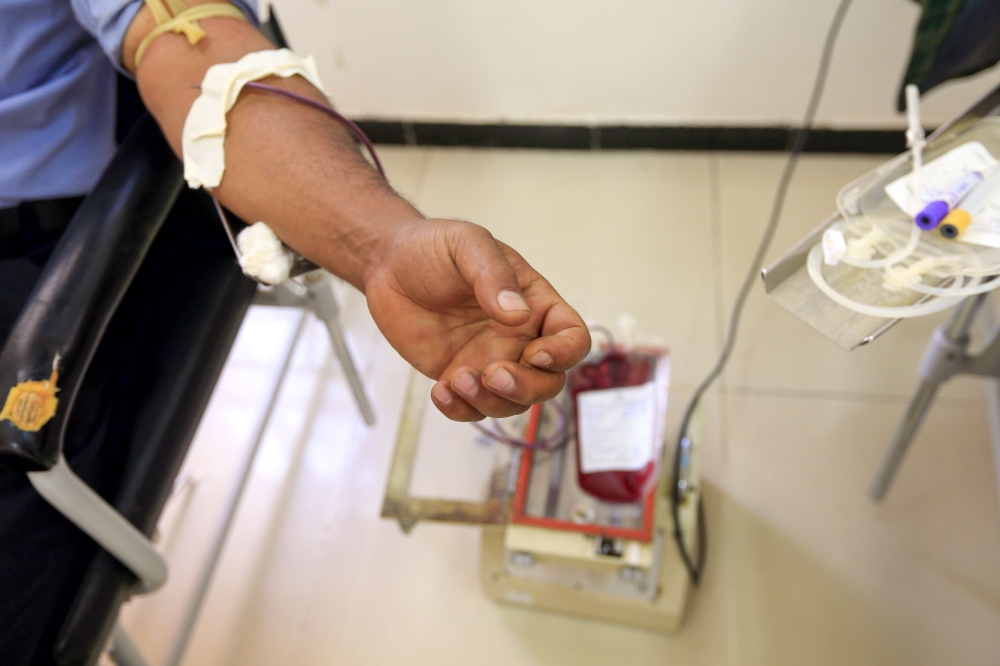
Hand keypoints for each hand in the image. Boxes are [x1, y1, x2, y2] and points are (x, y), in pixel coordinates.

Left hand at [364, 218, 590, 420]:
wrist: (388, 265)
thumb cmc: (434, 248)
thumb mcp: (467, 245)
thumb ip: (493, 275)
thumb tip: (517, 314)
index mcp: (535, 304)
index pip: (572, 338)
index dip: (564, 354)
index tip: (534, 353)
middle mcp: (519, 338)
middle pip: (548, 382)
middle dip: (525, 388)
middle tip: (491, 374)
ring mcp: (489, 360)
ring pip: (511, 403)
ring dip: (489, 401)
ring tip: (455, 378)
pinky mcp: (458, 376)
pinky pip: (471, 409)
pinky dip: (460, 410)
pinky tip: (440, 390)